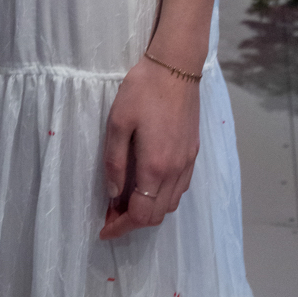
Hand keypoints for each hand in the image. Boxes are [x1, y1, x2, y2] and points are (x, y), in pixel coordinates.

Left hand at [99, 55, 199, 239]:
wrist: (176, 66)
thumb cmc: (143, 91)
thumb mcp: (118, 123)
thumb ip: (114, 162)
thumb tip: (112, 194)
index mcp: (155, 167)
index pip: (140, 214)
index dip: (120, 227)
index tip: (104, 229)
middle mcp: (175, 171)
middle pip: (157, 215)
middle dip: (132, 223)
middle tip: (111, 216)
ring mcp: (188, 162)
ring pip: (171, 205)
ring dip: (149, 211)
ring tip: (126, 202)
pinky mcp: (193, 152)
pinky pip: (180, 189)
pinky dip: (163, 197)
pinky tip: (148, 184)